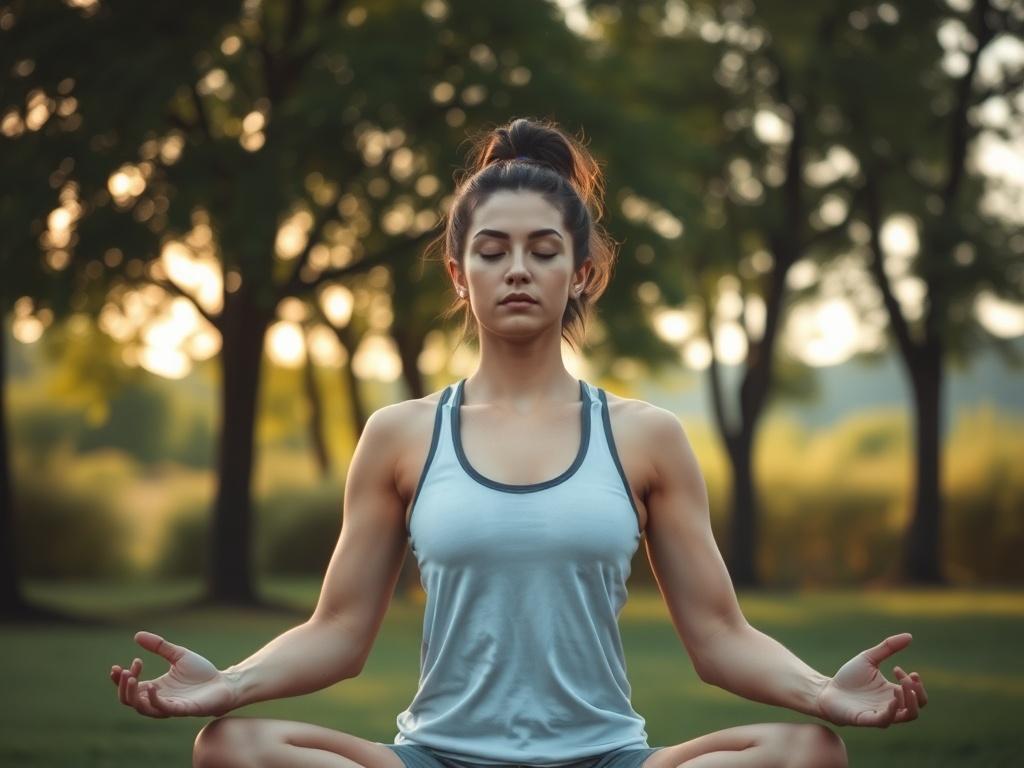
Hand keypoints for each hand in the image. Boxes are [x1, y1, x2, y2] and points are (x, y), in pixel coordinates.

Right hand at [110, 631, 236, 717]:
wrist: (224, 682)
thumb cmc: (202, 672)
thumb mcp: (178, 655)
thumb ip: (159, 646)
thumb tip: (137, 635)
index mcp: (155, 688)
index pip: (130, 688)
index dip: (120, 679)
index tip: (120, 665)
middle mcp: (159, 699)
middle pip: (129, 700)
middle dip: (123, 686)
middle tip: (126, 671)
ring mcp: (169, 706)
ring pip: (142, 708)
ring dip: (133, 694)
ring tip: (133, 677)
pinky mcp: (182, 709)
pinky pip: (163, 709)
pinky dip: (154, 700)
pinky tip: (152, 687)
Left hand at [815, 632, 928, 727]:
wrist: (827, 689)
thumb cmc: (849, 677)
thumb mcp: (869, 658)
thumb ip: (888, 647)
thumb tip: (910, 636)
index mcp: (893, 693)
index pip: (916, 694)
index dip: (915, 683)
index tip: (897, 669)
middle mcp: (890, 706)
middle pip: (917, 707)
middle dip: (917, 692)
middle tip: (905, 678)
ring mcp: (880, 714)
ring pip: (907, 716)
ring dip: (909, 701)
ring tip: (899, 686)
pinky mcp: (867, 719)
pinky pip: (886, 720)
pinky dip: (892, 710)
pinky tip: (892, 698)